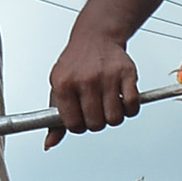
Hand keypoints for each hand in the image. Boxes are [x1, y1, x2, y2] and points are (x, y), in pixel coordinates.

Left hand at [44, 28, 141, 148]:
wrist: (95, 37)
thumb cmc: (76, 65)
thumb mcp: (59, 86)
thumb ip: (55, 116)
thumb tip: (49, 143)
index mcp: (64, 83)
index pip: (72, 123)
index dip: (78, 126)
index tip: (81, 119)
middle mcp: (85, 80)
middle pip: (95, 124)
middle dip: (96, 123)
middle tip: (96, 111)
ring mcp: (107, 76)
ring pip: (115, 119)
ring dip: (113, 117)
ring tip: (109, 106)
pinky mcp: (127, 74)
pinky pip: (132, 106)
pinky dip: (130, 110)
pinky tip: (123, 101)